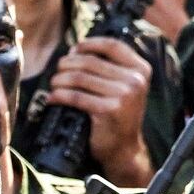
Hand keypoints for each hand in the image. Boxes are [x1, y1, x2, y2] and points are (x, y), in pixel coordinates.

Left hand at [46, 37, 152, 186]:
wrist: (124, 149)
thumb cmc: (119, 116)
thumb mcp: (124, 87)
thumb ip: (110, 67)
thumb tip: (75, 50)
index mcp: (140, 70)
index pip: (112, 45)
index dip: (89, 44)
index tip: (73, 49)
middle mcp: (135, 80)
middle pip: (91, 61)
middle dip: (68, 63)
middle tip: (57, 70)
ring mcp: (123, 95)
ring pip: (80, 78)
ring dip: (60, 79)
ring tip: (53, 84)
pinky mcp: (109, 110)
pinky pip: (76, 96)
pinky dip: (59, 95)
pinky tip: (53, 98)